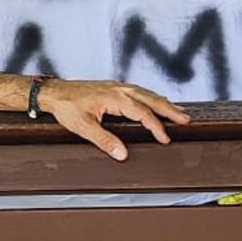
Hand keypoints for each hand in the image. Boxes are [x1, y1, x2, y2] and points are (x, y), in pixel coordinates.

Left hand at [37, 80, 188, 159]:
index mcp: (115, 97)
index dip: (156, 126)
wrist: (55, 92)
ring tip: (178, 112)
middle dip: (170, 110)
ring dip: (163, 103)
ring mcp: (118, 86)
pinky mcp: (114, 87)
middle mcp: (120, 89)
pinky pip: (139, 92)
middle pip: (152, 99)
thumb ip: (104, 141)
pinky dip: (152, 98)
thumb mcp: (83, 127)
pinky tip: (156, 103)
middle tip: (186, 120)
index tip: (166, 139)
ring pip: (147, 94)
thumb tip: (123, 154)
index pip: (143, 113)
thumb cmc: (67, 108)